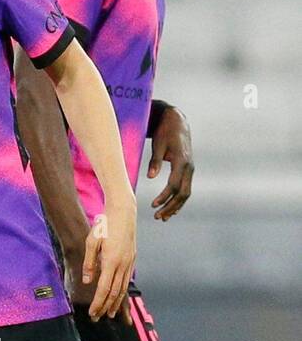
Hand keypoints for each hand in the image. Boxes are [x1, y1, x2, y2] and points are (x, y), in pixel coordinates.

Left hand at [61, 231, 129, 323]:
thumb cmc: (104, 226)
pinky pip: (126, 280)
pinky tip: (118, 296)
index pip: (104, 289)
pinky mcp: (132, 259)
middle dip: (106, 307)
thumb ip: (89, 263)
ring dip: (115, 302)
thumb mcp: (92, 242)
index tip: (92, 313)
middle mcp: (122, 265)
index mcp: (111, 261)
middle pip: (114, 293)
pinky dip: (121, 291)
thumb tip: (87, 281)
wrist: (123, 214)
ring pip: (122, 288)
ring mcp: (129, 262)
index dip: (98, 303)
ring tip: (110, 313)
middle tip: (98, 317)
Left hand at [148, 106, 193, 220]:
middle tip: (157, 217)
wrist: (177, 123)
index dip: (164, 196)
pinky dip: (178, 200)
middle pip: (183, 194)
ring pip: (185, 193)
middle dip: (171, 206)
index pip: (174, 185)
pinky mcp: (187, 171)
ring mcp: (190, 170)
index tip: (153, 205)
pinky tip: (171, 210)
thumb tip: (150, 177)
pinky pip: (185, 189)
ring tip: (163, 217)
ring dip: (175, 206)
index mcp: (182, 162)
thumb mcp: (158, 144)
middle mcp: (189, 168)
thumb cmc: (165, 132)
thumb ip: (154, 161)